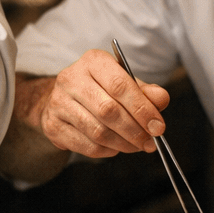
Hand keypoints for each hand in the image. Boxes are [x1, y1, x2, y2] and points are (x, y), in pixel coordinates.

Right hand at [31, 49, 170, 158]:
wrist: (63, 98)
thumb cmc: (100, 89)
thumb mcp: (124, 82)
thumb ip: (144, 91)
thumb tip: (161, 100)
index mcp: (92, 61)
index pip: (120, 85)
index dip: (142, 109)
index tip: (158, 127)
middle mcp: (71, 79)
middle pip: (108, 110)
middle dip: (134, 130)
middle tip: (150, 142)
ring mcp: (58, 103)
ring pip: (97, 131)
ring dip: (123, 143)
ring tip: (136, 146)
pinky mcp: (52, 125)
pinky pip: (86, 146)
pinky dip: (106, 151)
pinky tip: (115, 147)